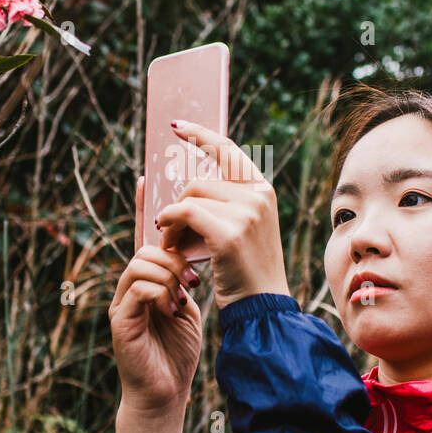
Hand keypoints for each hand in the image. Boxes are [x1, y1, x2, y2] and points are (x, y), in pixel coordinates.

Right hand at [107, 174, 202, 413]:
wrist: (165, 393)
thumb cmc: (178, 350)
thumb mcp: (187, 303)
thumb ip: (183, 276)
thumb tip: (193, 250)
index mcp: (148, 279)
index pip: (145, 236)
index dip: (144, 206)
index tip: (145, 175)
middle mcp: (130, 285)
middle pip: (147, 246)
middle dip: (173, 255)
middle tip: (191, 278)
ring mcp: (121, 301)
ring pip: (142, 262)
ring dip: (170, 275)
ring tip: (183, 296)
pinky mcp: (119, 319)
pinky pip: (140, 286)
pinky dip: (162, 293)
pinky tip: (172, 309)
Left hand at [156, 119, 291, 309]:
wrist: (261, 306)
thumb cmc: (246, 271)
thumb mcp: (244, 228)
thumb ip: (227, 203)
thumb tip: (192, 184)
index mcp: (263, 191)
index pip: (228, 149)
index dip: (200, 135)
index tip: (176, 126)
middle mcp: (258, 196)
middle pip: (198, 182)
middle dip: (177, 205)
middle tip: (169, 231)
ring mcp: (247, 213)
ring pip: (189, 197)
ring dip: (171, 220)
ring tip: (171, 243)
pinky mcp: (230, 233)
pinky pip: (184, 212)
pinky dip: (169, 224)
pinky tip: (168, 241)